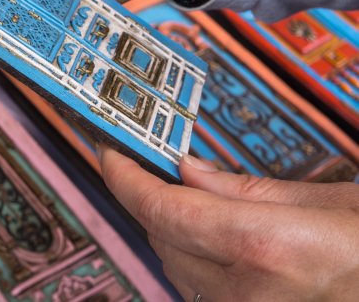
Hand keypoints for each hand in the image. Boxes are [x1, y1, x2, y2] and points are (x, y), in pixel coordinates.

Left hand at [101, 147, 358, 299]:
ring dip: (173, 231)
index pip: (162, 207)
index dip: (125, 175)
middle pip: (161, 236)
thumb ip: (245, 189)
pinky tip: (218, 243)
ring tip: (197, 202)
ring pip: (174, 268)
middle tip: (158, 164)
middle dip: (153, 196)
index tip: (110, 150)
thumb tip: (186, 170)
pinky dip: (196, 263)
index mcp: (267, 248)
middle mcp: (248, 293)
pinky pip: (200, 293)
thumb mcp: (329, 202)